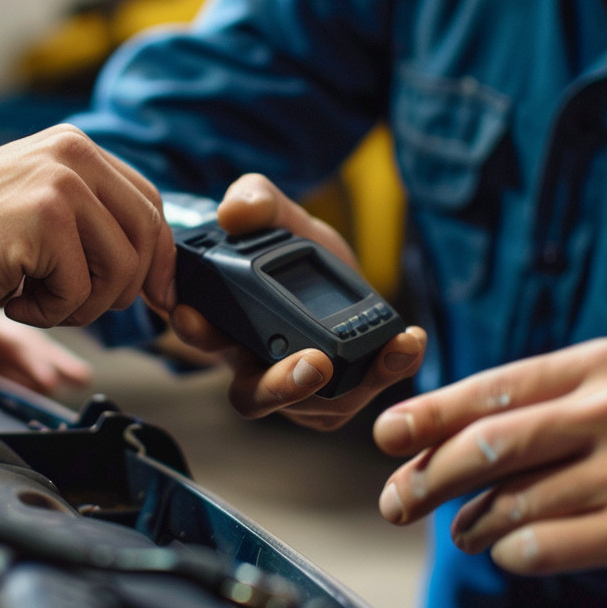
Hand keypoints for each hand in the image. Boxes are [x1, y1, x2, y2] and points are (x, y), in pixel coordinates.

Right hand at [0, 125, 175, 327]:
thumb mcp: (37, 208)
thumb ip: (91, 219)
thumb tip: (154, 267)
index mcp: (75, 147)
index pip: (148, 204)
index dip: (158, 258)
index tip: (157, 295)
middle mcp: (72, 154)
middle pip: (145, 237)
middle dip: (124, 289)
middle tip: (78, 307)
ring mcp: (59, 184)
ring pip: (119, 271)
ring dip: (81, 307)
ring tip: (33, 299)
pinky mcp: (44, 220)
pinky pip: (80, 291)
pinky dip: (48, 314)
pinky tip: (12, 299)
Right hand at [163, 173, 425, 430]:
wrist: (327, 269)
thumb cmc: (288, 247)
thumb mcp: (276, 214)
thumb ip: (255, 201)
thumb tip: (235, 210)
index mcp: (222, 323)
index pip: (199, 336)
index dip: (196, 330)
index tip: (197, 316)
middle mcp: (252, 367)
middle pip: (254, 397)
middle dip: (284, 386)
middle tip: (315, 365)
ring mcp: (297, 390)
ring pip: (315, 406)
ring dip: (356, 383)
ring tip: (391, 349)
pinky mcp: (339, 394)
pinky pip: (361, 392)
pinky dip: (390, 369)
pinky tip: (410, 341)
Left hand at [372, 338, 606, 594]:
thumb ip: (537, 410)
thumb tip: (435, 438)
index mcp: (597, 367)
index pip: (493, 388)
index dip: (429, 414)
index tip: (386, 436)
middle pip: (488, 445)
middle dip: (427, 478)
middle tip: (395, 503)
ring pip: (512, 501)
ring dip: (472, 525)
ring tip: (465, 534)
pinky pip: (545, 546)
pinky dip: (513, 553)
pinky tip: (511, 552)